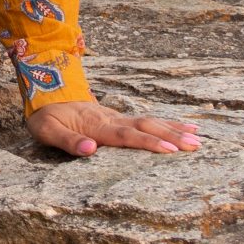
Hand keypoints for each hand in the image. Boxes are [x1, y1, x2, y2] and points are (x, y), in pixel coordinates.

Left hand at [25, 97, 200, 158]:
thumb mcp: (46, 130)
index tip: (171, 150)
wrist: (46, 93)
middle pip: (145, 127)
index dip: (148, 143)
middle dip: (171, 136)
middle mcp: (111, 119)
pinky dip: (166, 123)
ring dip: (174, 129)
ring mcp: (117, 117)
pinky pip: (147, 121)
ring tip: (198, 136)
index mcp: (96, 126)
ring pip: (150, 122)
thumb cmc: (45, 117)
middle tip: (196, 145)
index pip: (127, 136)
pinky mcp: (119, 118)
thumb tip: (90, 150)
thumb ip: (67, 141)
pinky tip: (183, 126)